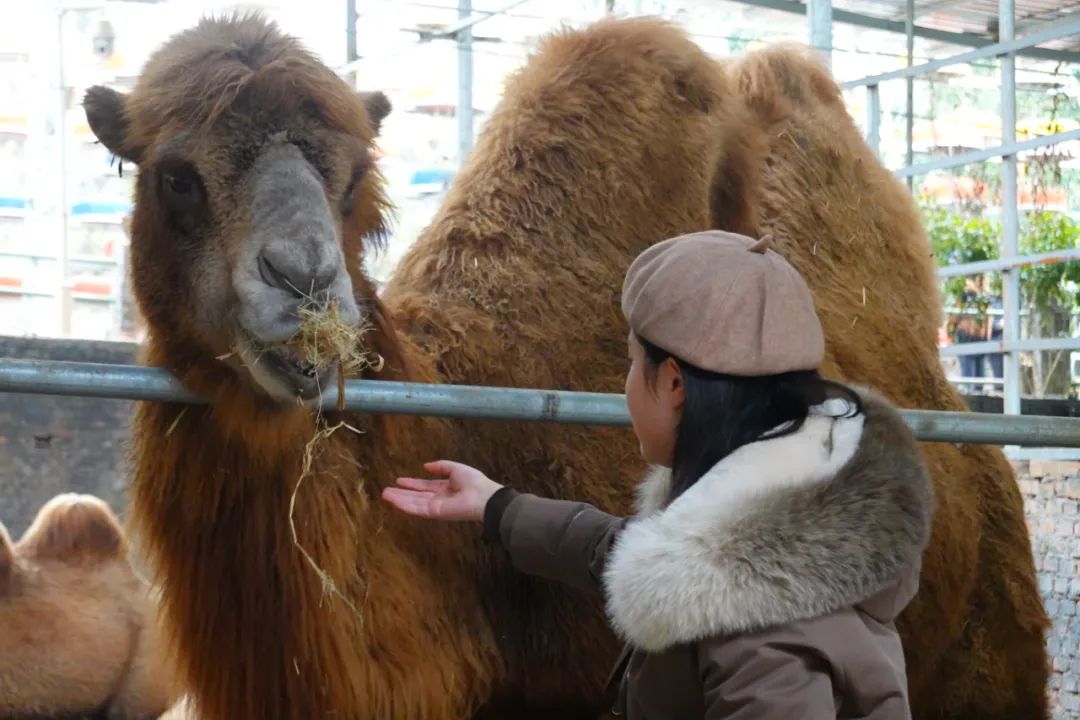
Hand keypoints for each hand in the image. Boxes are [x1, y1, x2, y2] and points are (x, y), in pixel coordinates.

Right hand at [382, 460, 502, 521]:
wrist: (483, 497)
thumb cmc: (473, 481)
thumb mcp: (456, 468)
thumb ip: (441, 466)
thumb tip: (426, 466)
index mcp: (445, 488)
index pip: (425, 487)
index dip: (412, 484)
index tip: (399, 480)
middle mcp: (439, 499)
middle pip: (416, 496)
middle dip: (401, 493)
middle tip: (386, 490)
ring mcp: (435, 507)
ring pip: (413, 503)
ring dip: (399, 499)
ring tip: (384, 495)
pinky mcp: (434, 513)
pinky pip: (416, 509)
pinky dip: (404, 505)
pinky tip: (394, 501)